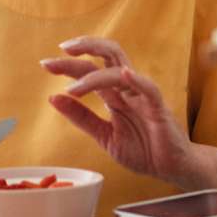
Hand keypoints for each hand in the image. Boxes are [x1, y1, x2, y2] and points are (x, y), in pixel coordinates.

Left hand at [44, 37, 194, 181]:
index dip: (68, 65)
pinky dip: (136, 80)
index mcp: (115, 94)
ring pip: (121, 69)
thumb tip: (53, 98)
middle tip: (60, 51)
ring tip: (74, 88)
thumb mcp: (104, 135)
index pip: (90, 69)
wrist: (171, 168)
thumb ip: (81, 117)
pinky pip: (148, 89)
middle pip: (107, 55)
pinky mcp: (159, 108)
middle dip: (84, 49)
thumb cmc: (143, 150)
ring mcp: (143, 96)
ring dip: (95, 75)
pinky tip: (123, 75)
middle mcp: (127, 89)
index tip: (46, 64)